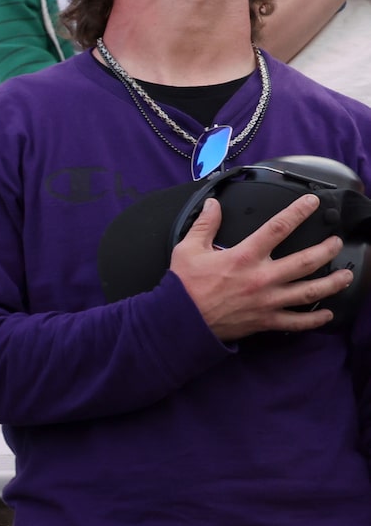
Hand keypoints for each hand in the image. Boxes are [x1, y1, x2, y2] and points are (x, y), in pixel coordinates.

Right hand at [171, 193, 352, 338]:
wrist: (179, 321)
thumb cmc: (184, 286)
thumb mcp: (188, 249)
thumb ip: (204, 224)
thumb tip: (212, 204)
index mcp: (244, 256)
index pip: (279, 228)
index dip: (299, 212)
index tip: (313, 203)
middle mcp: (262, 277)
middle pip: (307, 261)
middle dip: (327, 250)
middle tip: (336, 243)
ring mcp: (267, 301)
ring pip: (310, 291)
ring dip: (332, 283)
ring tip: (347, 276)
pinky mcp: (266, 320)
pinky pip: (297, 322)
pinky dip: (315, 319)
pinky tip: (327, 314)